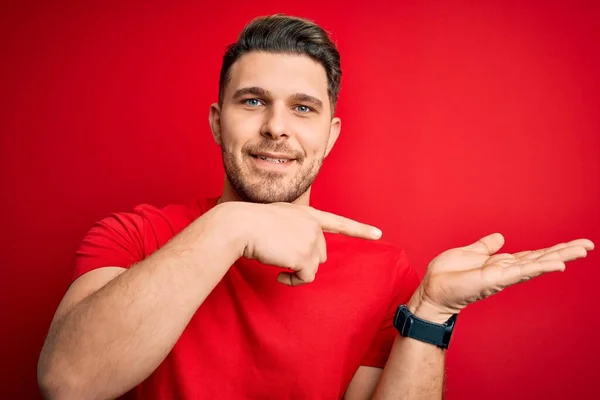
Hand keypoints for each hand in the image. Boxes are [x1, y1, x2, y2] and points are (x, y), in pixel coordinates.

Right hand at [230, 202, 381, 285]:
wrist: (239, 225)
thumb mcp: (277, 219)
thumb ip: (294, 230)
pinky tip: (278, 273)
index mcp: (307, 214)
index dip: (359, 230)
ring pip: (312, 267)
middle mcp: (313, 225)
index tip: (378, 234)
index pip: (338, 222)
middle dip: (304, 260)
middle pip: (320, 254)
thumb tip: (299, 252)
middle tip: (280, 255)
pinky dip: (292, 280)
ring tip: (276, 259)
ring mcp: (311, 240)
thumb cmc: (250, 224)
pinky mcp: (305, 256)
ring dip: (296, 270)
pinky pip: (305, 278)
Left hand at [409, 233, 594, 322]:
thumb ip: (485, 247)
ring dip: (560, 256)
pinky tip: (558, 263)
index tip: (573, 244)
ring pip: (537, 264)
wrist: (431, 290)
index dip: (552, 250)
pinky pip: (522, 271)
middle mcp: (506, 270)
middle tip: (588, 245)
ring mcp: (503, 276)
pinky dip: (540, 266)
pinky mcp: (496, 279)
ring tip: (582, 250)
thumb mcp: (468, 253)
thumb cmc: (446, 275)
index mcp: (501, 263)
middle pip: (541, 259)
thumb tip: (500, 237)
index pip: (532, 255)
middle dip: (565, 252)